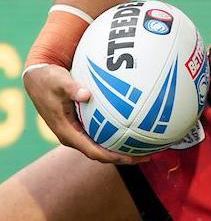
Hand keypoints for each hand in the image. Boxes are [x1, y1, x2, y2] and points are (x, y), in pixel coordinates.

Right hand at [22, 65, 147, 164]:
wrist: (37, 78)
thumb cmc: (49, 79)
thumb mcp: (59, 82)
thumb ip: (72, 88)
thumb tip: (86, 94)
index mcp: (67, 132)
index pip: (93, 151)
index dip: (112, 157)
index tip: (131, 158)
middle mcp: (72, 136)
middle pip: (101, 154)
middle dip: (123, 157)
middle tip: (147, 156)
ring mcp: (77, 132)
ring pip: (101, 147)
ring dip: (122, 150)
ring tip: (146, 149)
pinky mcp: (80, 125)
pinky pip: (101, 136)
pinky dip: (116, 138)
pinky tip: (134, 131)